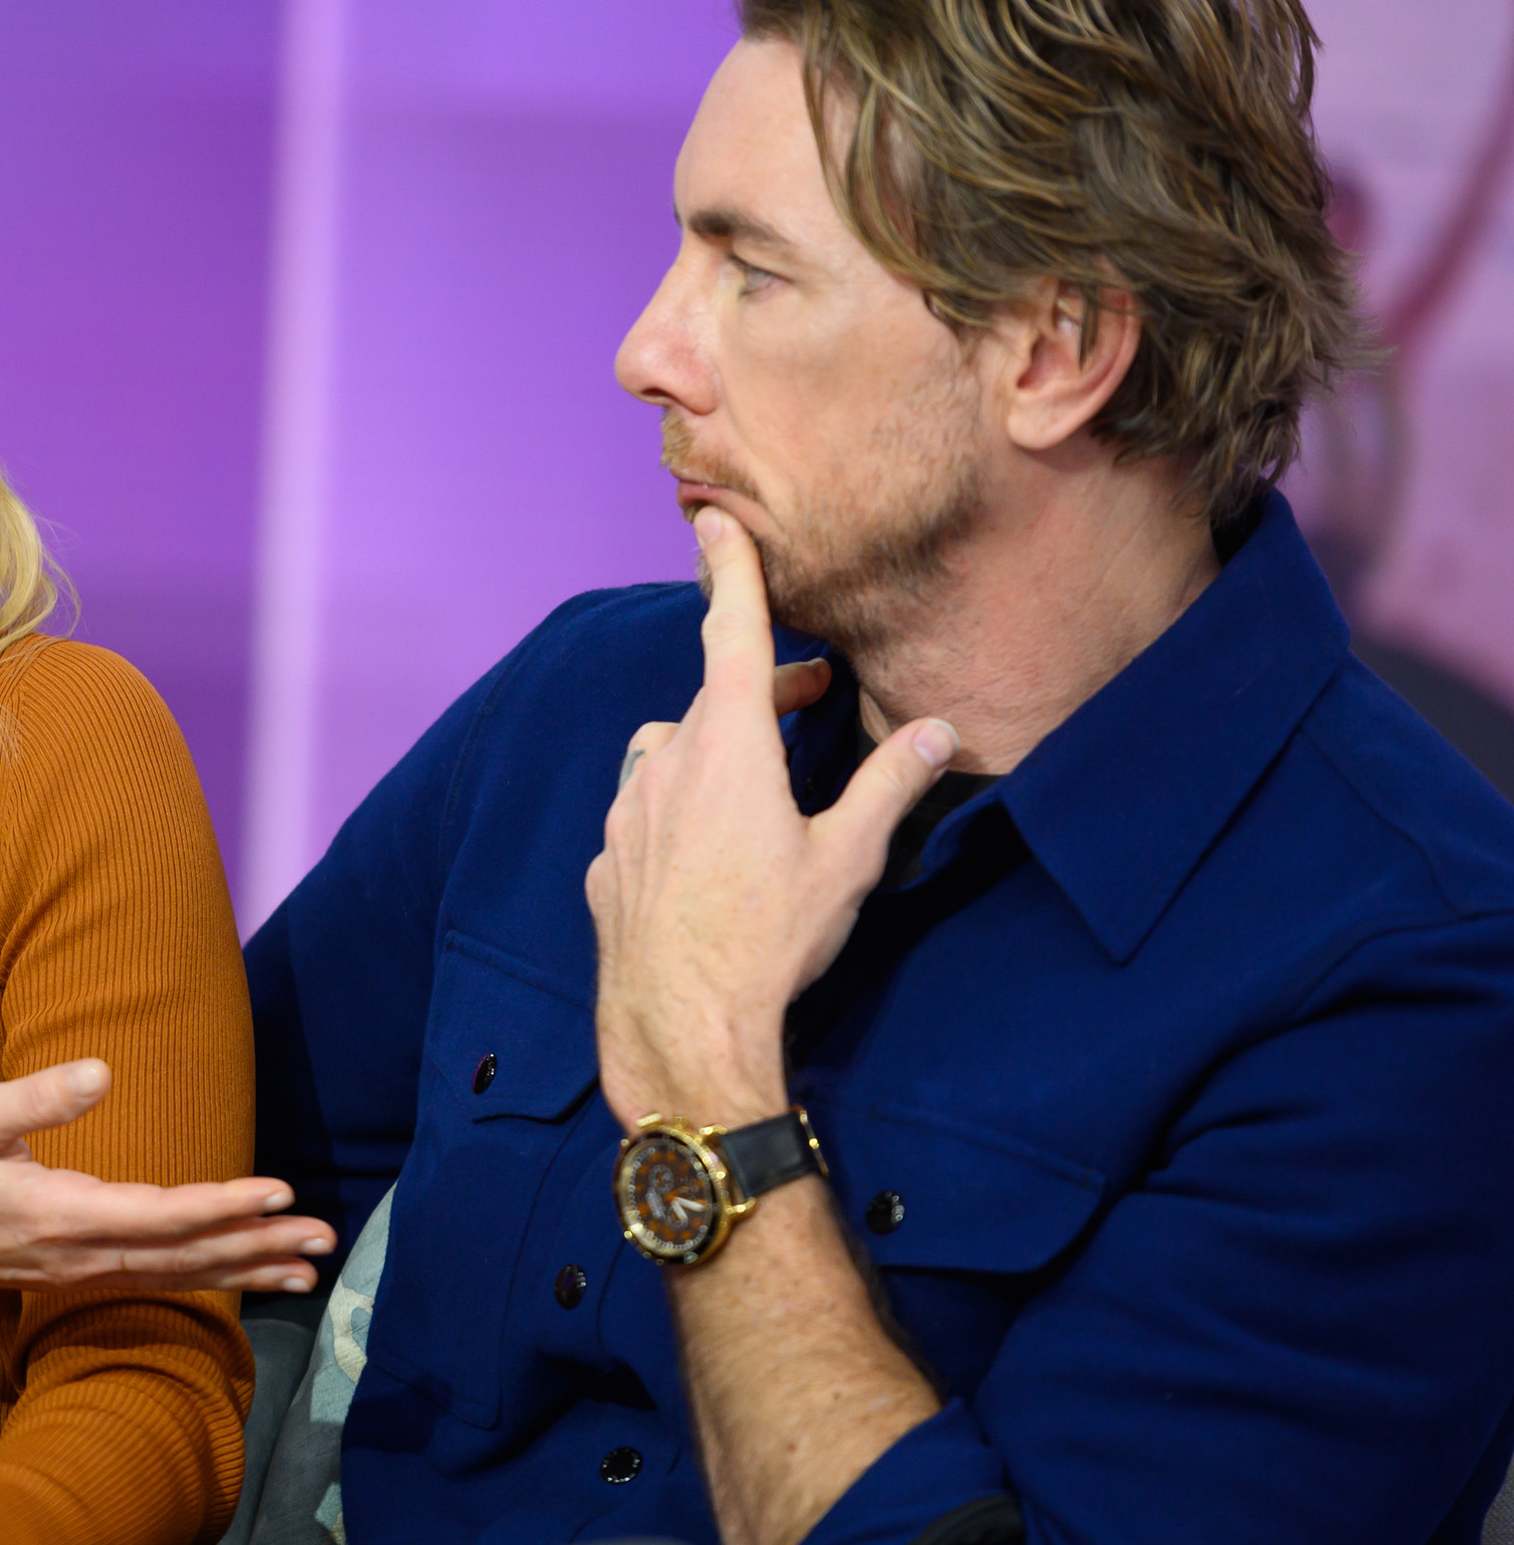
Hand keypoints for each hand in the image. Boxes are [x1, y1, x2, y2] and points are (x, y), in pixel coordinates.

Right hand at [0, 1061, 334, 1303]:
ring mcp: (82, 1272)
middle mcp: (82, 1255)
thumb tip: (101, 1073)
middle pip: (187, 1255)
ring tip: (310, 1265)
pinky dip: (214, 1279)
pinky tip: (250, 1276)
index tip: (278, 1193)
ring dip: (247, 1268)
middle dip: (258, 1244)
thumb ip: (34, 1098)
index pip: (161, 1215)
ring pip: (181, 1275)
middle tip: (325, 1238)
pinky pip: (161, 1281)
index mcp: (60, 1215)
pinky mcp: (80, 1273)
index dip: (223, 1206)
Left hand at [586, 508, 955, 1130]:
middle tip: (808, 696)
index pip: (731, 634)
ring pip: (667, 753)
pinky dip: (674, 811)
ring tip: (757, 779)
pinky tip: (706, 854)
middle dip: (759, 689)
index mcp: (728, 746)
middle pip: (712, 700)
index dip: (731, 574)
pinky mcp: (605, 862)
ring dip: (709, 748)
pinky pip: (641, 815)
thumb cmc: (770, 938)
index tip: (714, 521)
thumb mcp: (848, 858)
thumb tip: (939, 732)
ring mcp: (625, 813)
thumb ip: (891, 784)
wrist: (681, 1023)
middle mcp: (665, 764)